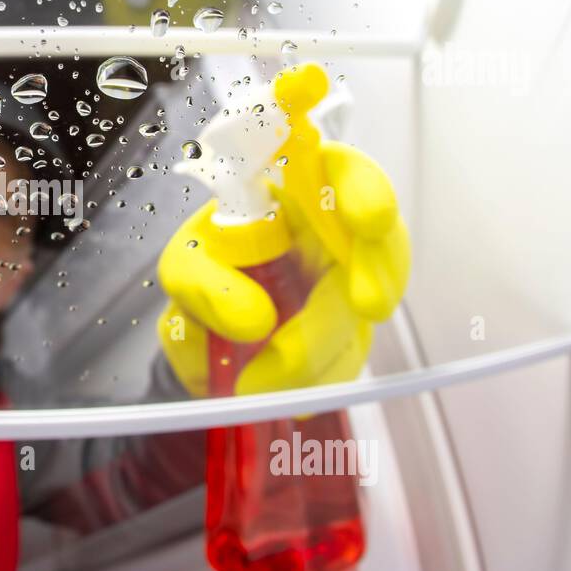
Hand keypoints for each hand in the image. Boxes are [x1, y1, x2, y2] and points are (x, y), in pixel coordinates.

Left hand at [157, 138, 409, 397]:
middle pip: (383, 243)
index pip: (345, 171)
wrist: (211, 321)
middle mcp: (339, 233)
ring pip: (364, 312)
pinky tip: (282, 399)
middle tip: (368, 306)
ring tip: (257, 382)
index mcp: (302, 192)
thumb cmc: (209, 267)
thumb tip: (254, 321)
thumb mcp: (187, 266)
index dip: (365, 188)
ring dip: (322, 350)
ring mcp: (353, 285)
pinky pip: (347, 360)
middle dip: (380, 274)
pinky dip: (315, 383)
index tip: (370, 218)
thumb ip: (205, 284)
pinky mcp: (350, 335)